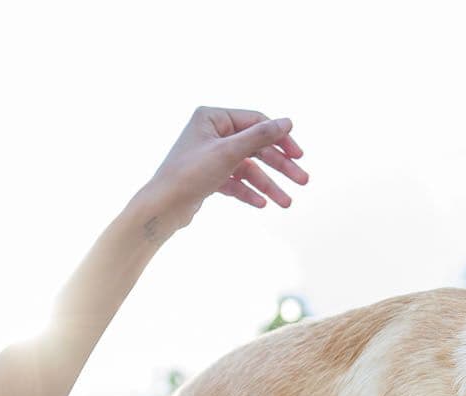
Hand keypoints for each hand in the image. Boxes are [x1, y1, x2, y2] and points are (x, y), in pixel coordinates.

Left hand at [136, 107, 308, 238]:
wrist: (162, 207)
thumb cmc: (190, 174)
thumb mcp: (229, 152)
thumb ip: (260, 136)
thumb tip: (287, 122)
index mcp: (212, 117)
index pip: (256, 122)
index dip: (280, 138)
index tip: (299, 155)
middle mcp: (211, 133)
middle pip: (255, 147)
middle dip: (279, 166)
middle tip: (302, 180)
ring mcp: (210, 155)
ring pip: (248, 168)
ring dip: (268, 185)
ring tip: (286, 203)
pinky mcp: (208, 177)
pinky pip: (235, 182)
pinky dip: (249, 192)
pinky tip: (262, 204)